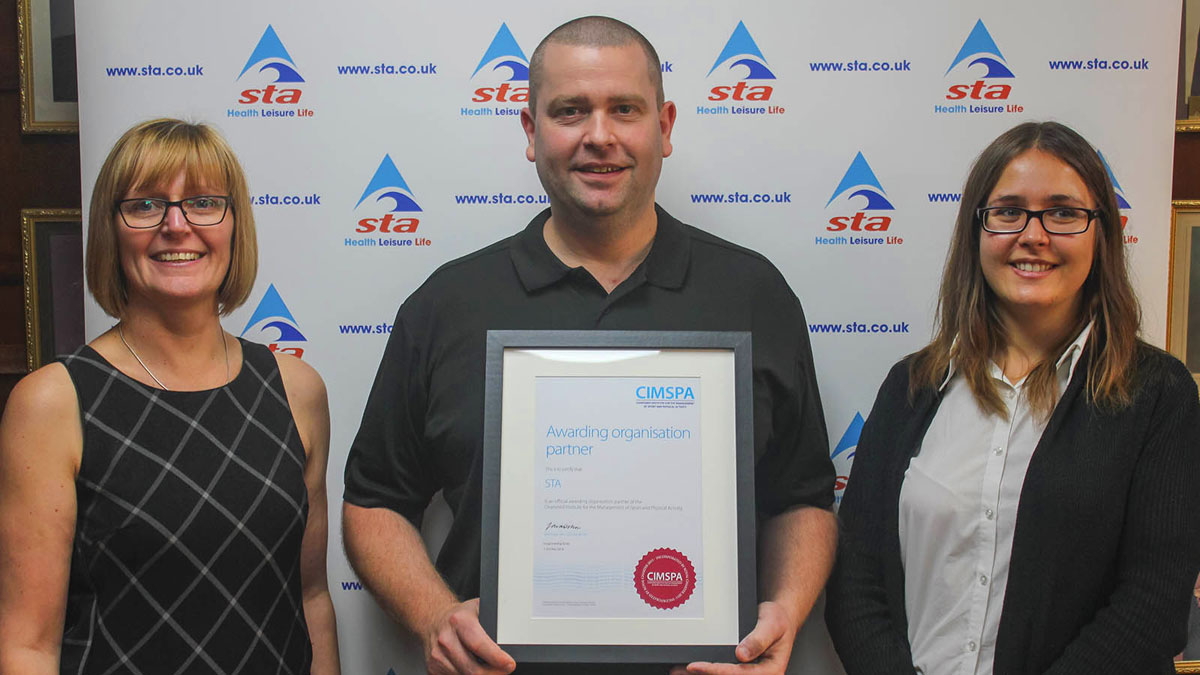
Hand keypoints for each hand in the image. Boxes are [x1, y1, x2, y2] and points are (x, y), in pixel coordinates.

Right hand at [424, 598, 514, 674]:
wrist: (433, 618)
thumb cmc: (460, 616)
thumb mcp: (479, 609)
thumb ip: (494, 620)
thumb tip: (514, 631)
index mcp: (460, 622)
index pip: (480, 646)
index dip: (497, 659)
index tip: (509, 664)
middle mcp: (446, 639)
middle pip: (473, 669)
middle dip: (494, 673)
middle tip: (504, 670)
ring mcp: (438, 656)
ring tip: (489, 668)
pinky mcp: (433, 668)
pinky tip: (473, 668)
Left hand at [670, 601, 796, 674]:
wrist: (780, 619)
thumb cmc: (778, 621)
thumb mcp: (772, 624)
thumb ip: (759, 639)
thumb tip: (742, 654)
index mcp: (771, 671)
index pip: (739, 674)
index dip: (716, 671)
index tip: (695, 666)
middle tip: (680, 671)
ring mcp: (749, 673)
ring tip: (679, 671)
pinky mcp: (741, 670)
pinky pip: (723, 673)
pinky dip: (707, 671)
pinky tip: (691, 668)